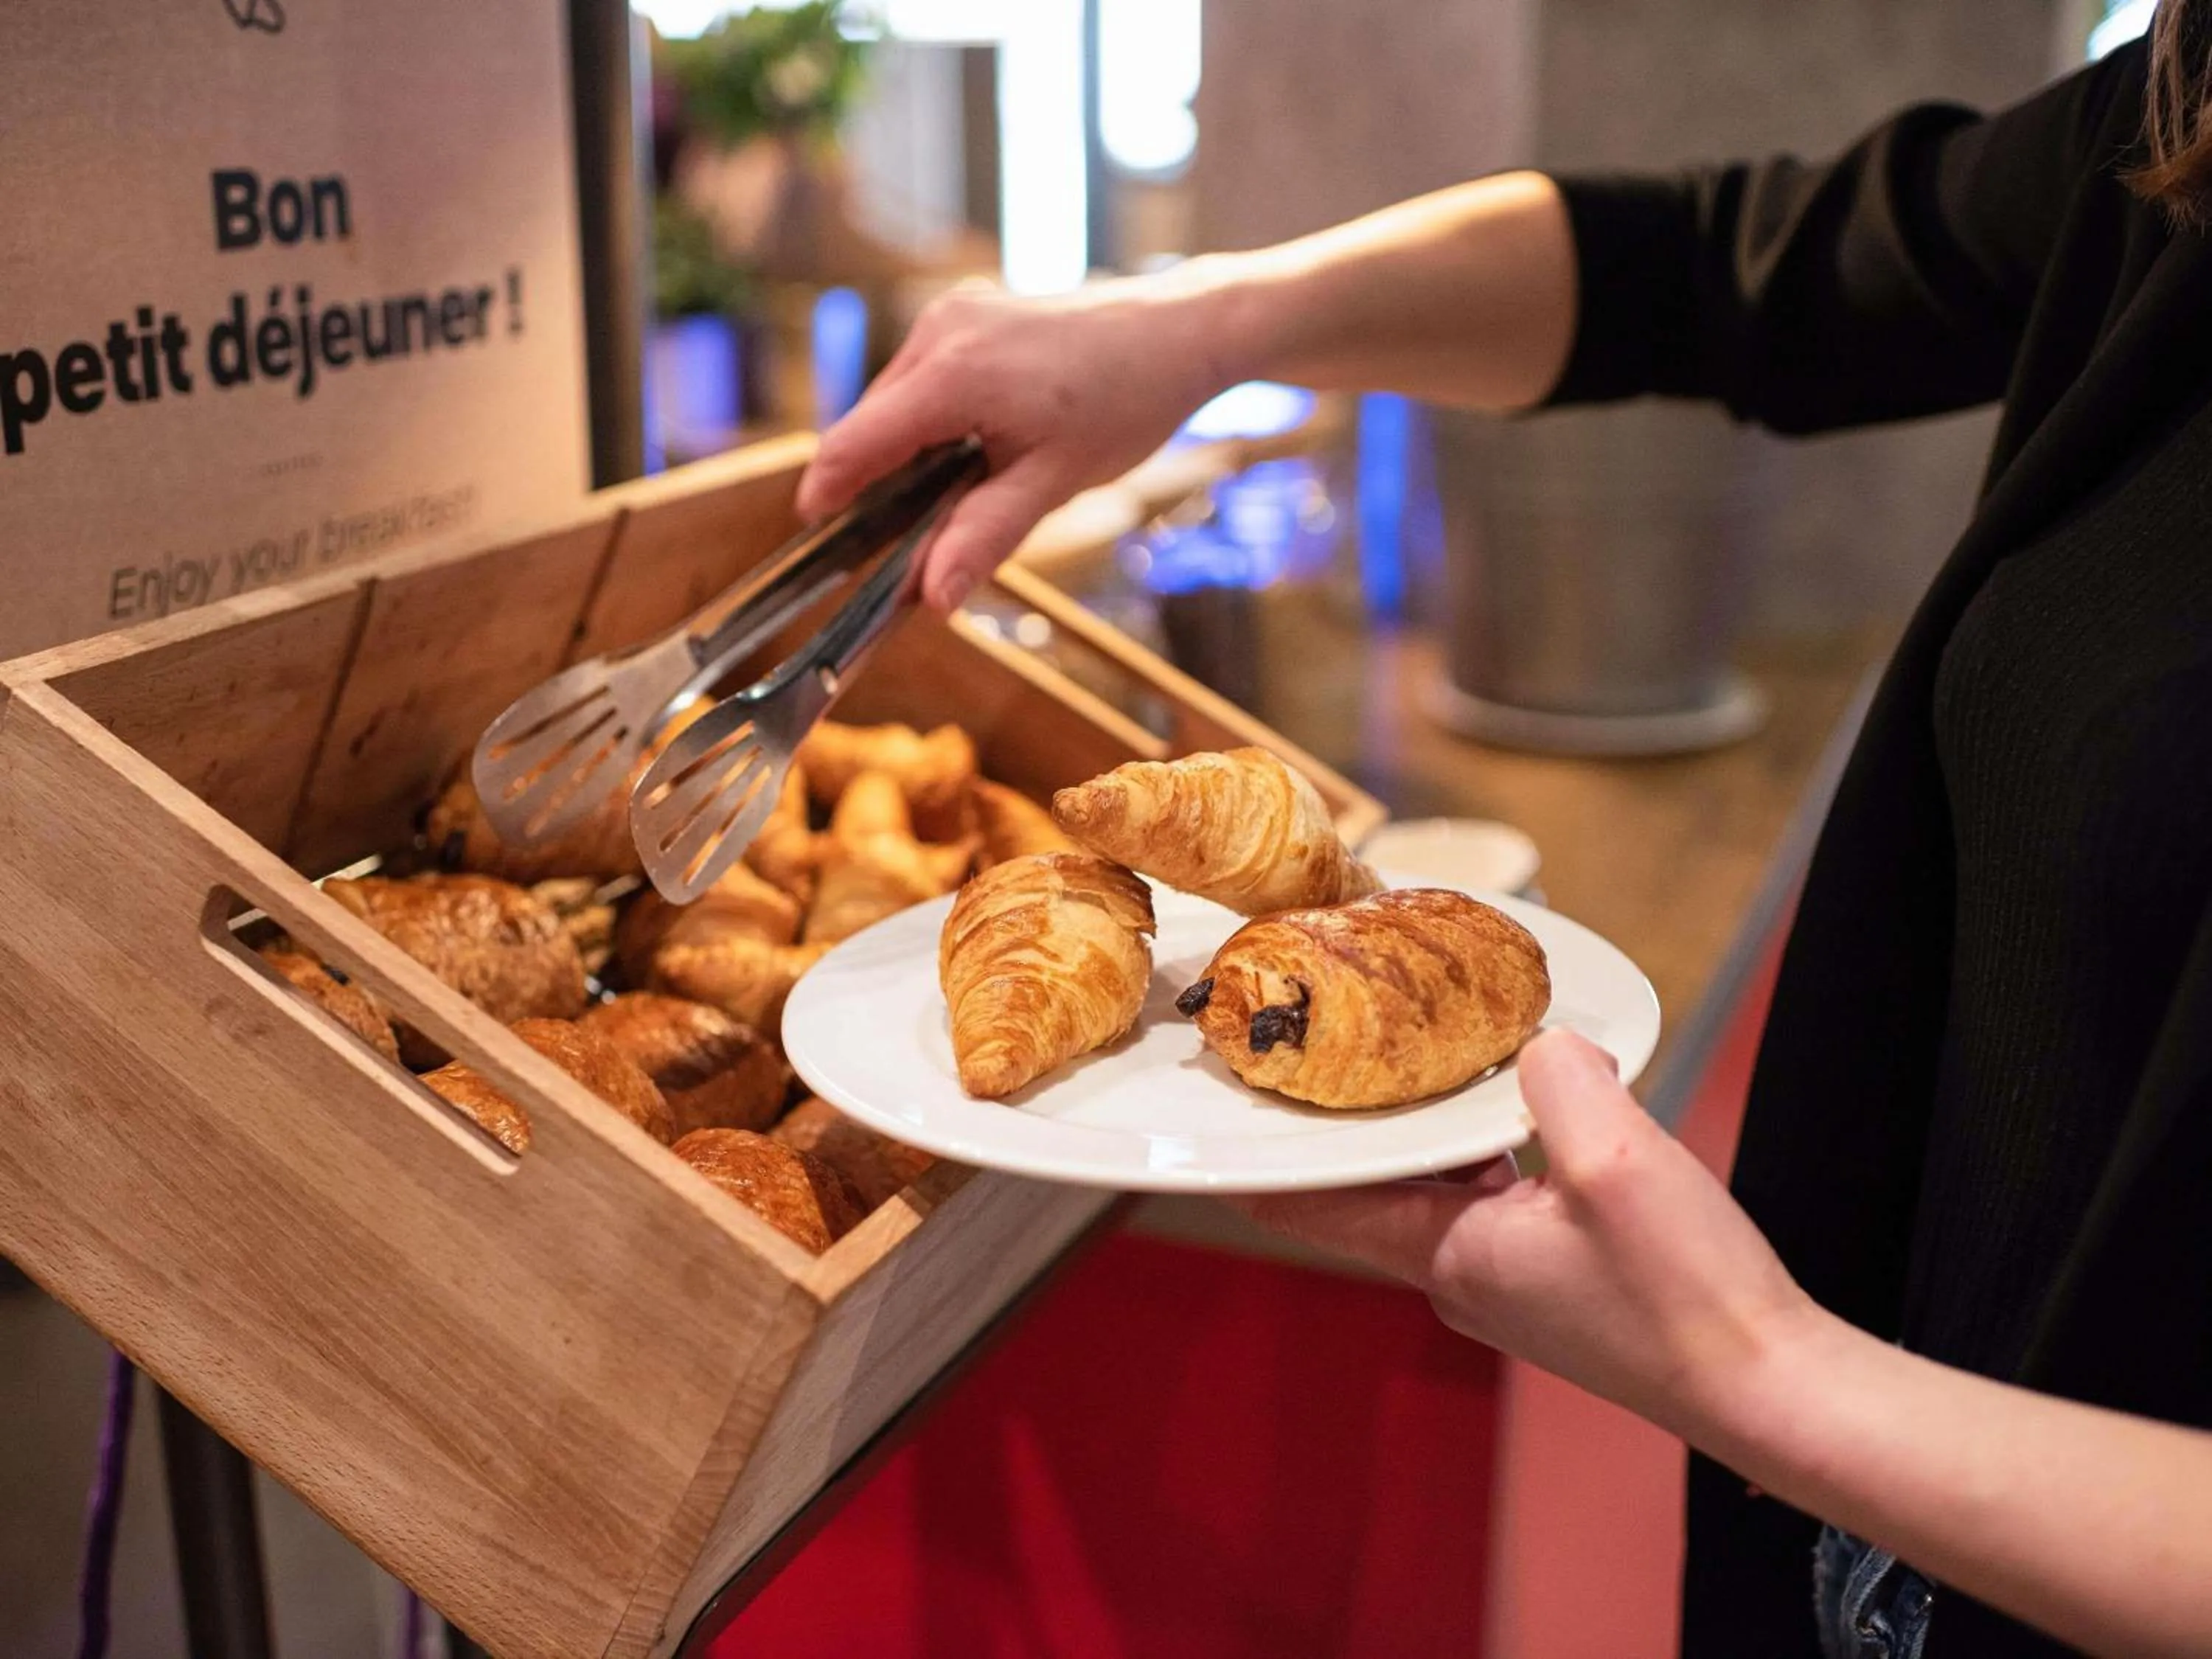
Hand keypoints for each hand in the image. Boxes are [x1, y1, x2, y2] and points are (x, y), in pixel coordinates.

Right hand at [795, 270, 1238, 611]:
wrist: (1178, 333)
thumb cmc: (1126, 402)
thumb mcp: (1053, 483)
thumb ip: (983, 536)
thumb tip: (929, 597)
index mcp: (950, 374)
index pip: (853, 443)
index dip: (827, 494)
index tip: (818, 535)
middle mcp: (939, 331)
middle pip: (870, 421)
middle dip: (878, 479)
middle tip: (907, 537)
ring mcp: (953, 312)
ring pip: (896, 397)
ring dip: (907, 447)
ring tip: (958, 489)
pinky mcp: (970, 309)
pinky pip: (924, 372)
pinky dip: (932, 414)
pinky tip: (974, 446)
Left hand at [1229, 1030, 1816, 1436]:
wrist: (1770, 1386)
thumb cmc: (1689, 1296)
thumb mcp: (1616, 1157)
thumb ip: (1559, 1080)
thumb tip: (1542, 1044)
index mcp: (1447, 1255)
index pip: (1311, 1204)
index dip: (1259, 1151)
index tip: (1222, 1093)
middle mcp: (1460, 1275)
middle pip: (1374, 1183)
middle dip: (1353, 1114)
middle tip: (1334, 1033)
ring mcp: (1508, 1281)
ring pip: (1439, 1184)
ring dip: (1430, 1125)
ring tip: (1424, 1049)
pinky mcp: (1558, 1278)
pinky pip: (1497, 1196)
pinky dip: (1492, 1147)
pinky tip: (1526, 1104)